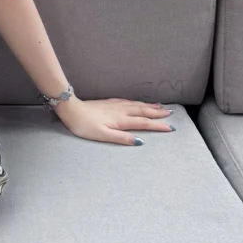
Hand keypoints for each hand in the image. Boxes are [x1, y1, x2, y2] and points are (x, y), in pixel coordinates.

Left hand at [54, 95, 173, 144]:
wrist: (71, 110)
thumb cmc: (85, 126)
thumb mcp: (103, 135)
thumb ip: (122, 138)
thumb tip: (140, 141)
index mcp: (121, 120)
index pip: (144, 123)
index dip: (158, 126)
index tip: (171, 128)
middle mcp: (121, 111)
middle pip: (143, 111)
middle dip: (158, 113)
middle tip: (171, 113)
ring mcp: (115, 105)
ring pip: (137, 104)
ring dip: (150, 106)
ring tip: (160, 106)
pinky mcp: (109, 102)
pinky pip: (128, 101)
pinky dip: (137, 102)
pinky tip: (138, 102)